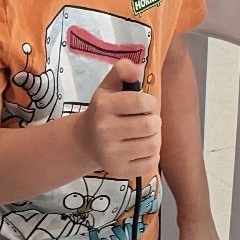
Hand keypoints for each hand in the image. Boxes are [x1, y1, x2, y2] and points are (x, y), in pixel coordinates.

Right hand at [77, 60, 160, 179]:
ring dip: (155, 137)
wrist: (84, 142)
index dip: (151, 103)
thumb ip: (122, 71)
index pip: (141, 103)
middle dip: (154, 120)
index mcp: (103, 107)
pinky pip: (151, 163)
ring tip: (146, 133)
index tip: (146, 105)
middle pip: (150, 125)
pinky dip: (153, 155)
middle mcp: (104, 131)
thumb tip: (137, 68)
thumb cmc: (102, 112)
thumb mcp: (108, 88)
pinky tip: (142, 148)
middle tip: (147, 120)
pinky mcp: (119, 170)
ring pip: (153, 145)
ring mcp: (111, 154)